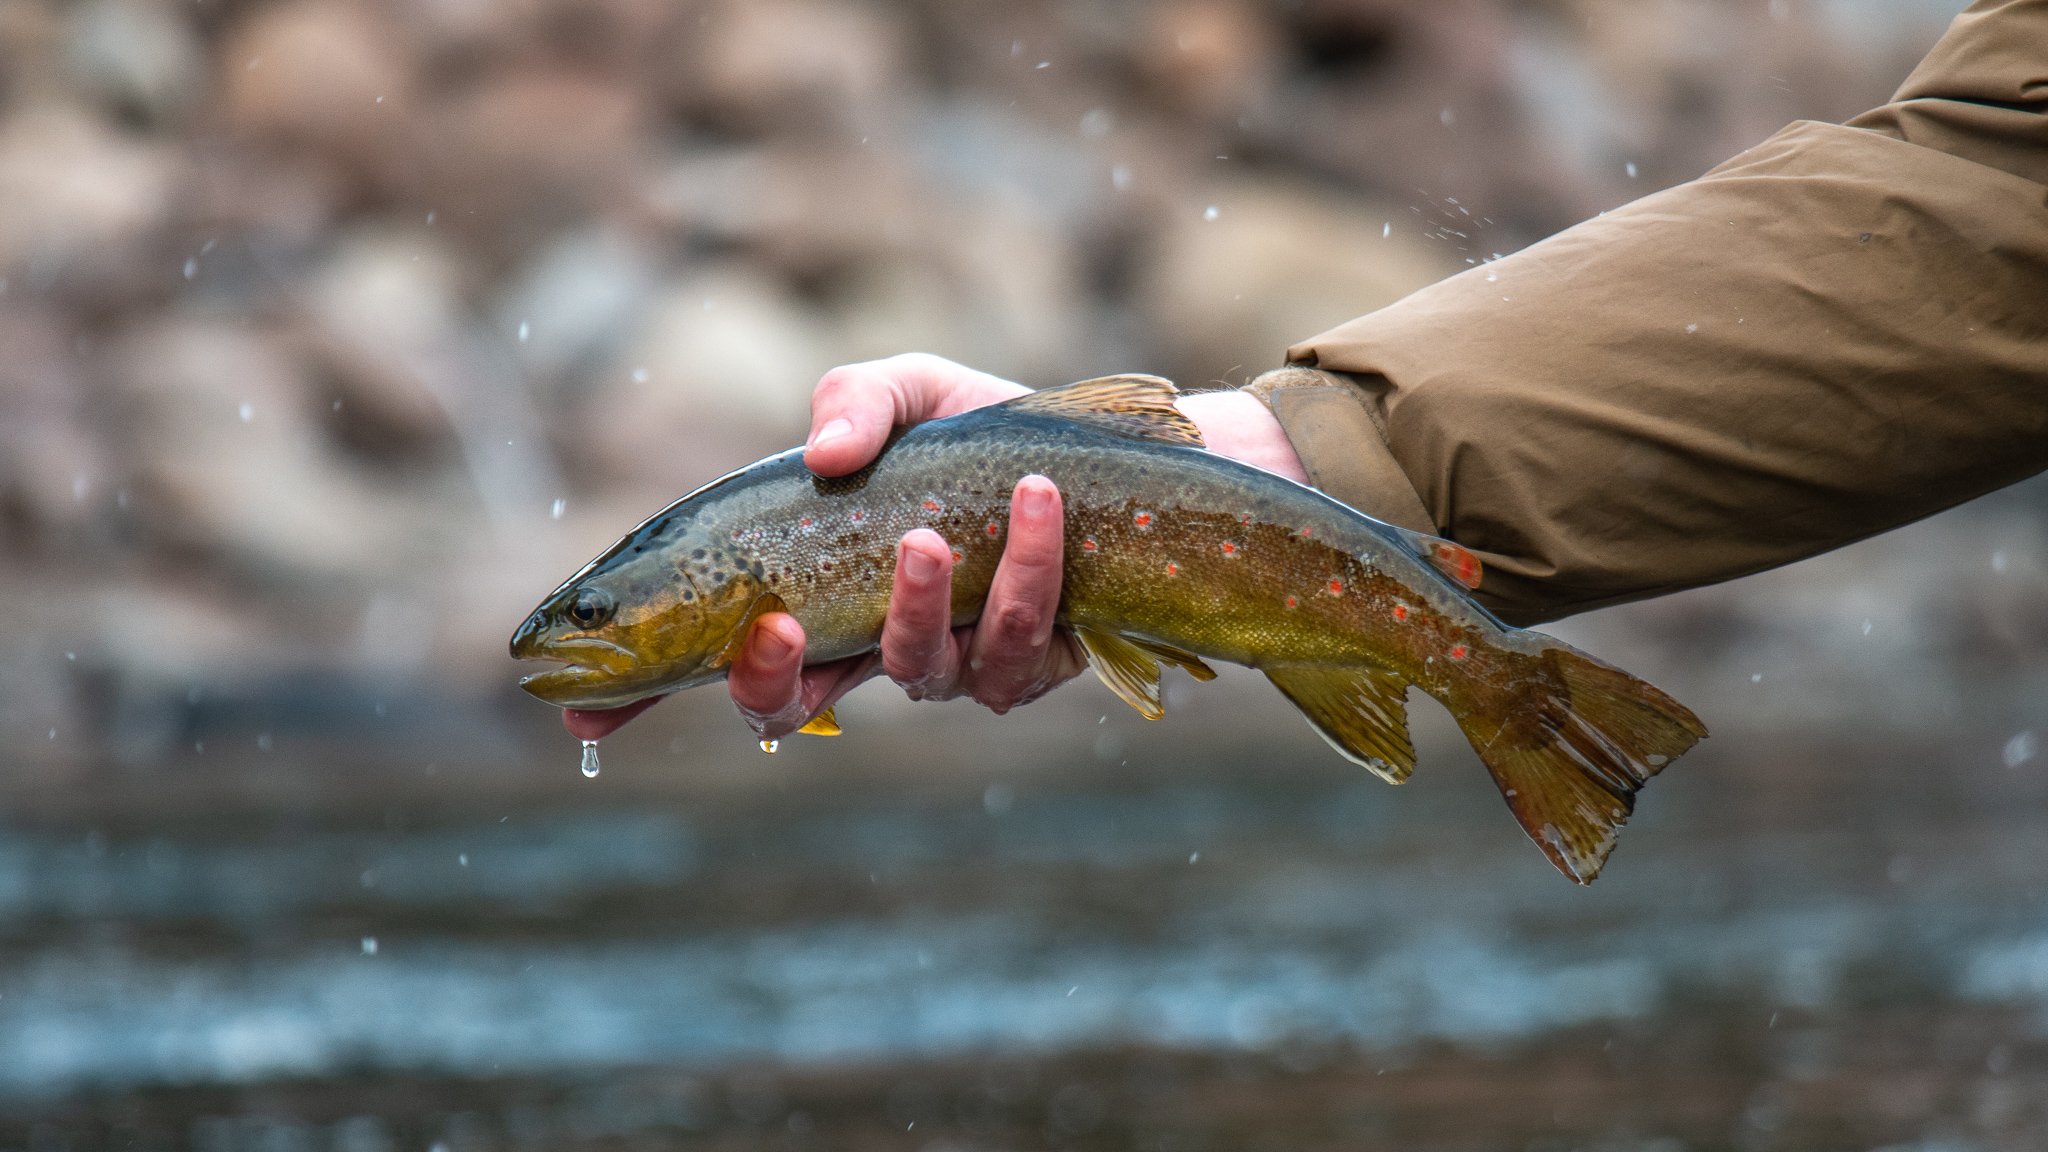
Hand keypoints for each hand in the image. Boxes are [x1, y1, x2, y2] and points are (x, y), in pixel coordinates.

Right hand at [562, 354, 1305, 742]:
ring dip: (920, 606)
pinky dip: (1027, 576)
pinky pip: (1014, 648)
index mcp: (809, 585)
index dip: (637, 699)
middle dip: (773, 681)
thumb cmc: (985, 432)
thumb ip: (853, 400)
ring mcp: (946, 659)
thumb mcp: (908, 389)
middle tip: (777, 625)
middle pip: (788, 704)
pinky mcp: (1028, 665)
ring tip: (938, 534)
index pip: (705, 654)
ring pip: (914, 674)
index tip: (583, 722)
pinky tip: (1044, 502)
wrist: (1115, 456)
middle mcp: (865, 639)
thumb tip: (823, 453)